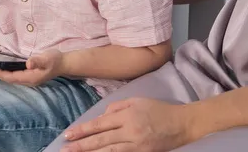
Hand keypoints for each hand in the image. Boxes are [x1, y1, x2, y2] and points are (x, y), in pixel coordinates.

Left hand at [0, 49, 62, 86]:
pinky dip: (7, 72)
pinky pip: (15, 75)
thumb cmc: (55, 60)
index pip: (11, 77)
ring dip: (1, 73)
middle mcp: (28, 80)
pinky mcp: (30, 75)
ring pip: (12, 78)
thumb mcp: (47, 58)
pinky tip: (3, 66)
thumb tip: (28, 63)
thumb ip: (38, 61)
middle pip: (9, 79)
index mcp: (30, 78)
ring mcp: (29, 79)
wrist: (65, 63)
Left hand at [60, 98, 192, 151]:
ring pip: (109, 151)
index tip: (68, 135)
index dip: (82, 130)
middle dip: (81, 145)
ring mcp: (136, 145)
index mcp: (126, 115)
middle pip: (100, 140)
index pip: (99, 124)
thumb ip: (116, 107)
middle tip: (65, 149)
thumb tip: (101, 117)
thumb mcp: (136, 101)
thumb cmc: (158, 109)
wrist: (182, 123)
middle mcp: (129, 130)